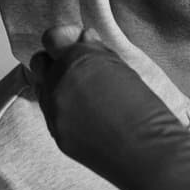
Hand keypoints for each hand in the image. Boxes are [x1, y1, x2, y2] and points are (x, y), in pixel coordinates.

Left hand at [30, 27, 175, 188]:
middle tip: (80, 71)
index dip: (65, 39)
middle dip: (56, 62)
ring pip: (42, 89)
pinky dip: (64, 111)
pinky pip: (51, 114)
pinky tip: (88, 117)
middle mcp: (59, 83)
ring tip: (86, 97)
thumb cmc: (147, 109)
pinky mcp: (56, 134)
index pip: (52, 38)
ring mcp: (54, 111)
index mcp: (79, 61)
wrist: (149, 152)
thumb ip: (98, 52)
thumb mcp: (125, 69)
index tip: (79, 44)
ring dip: (58, 87)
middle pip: (40, 62)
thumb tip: (85, 38)